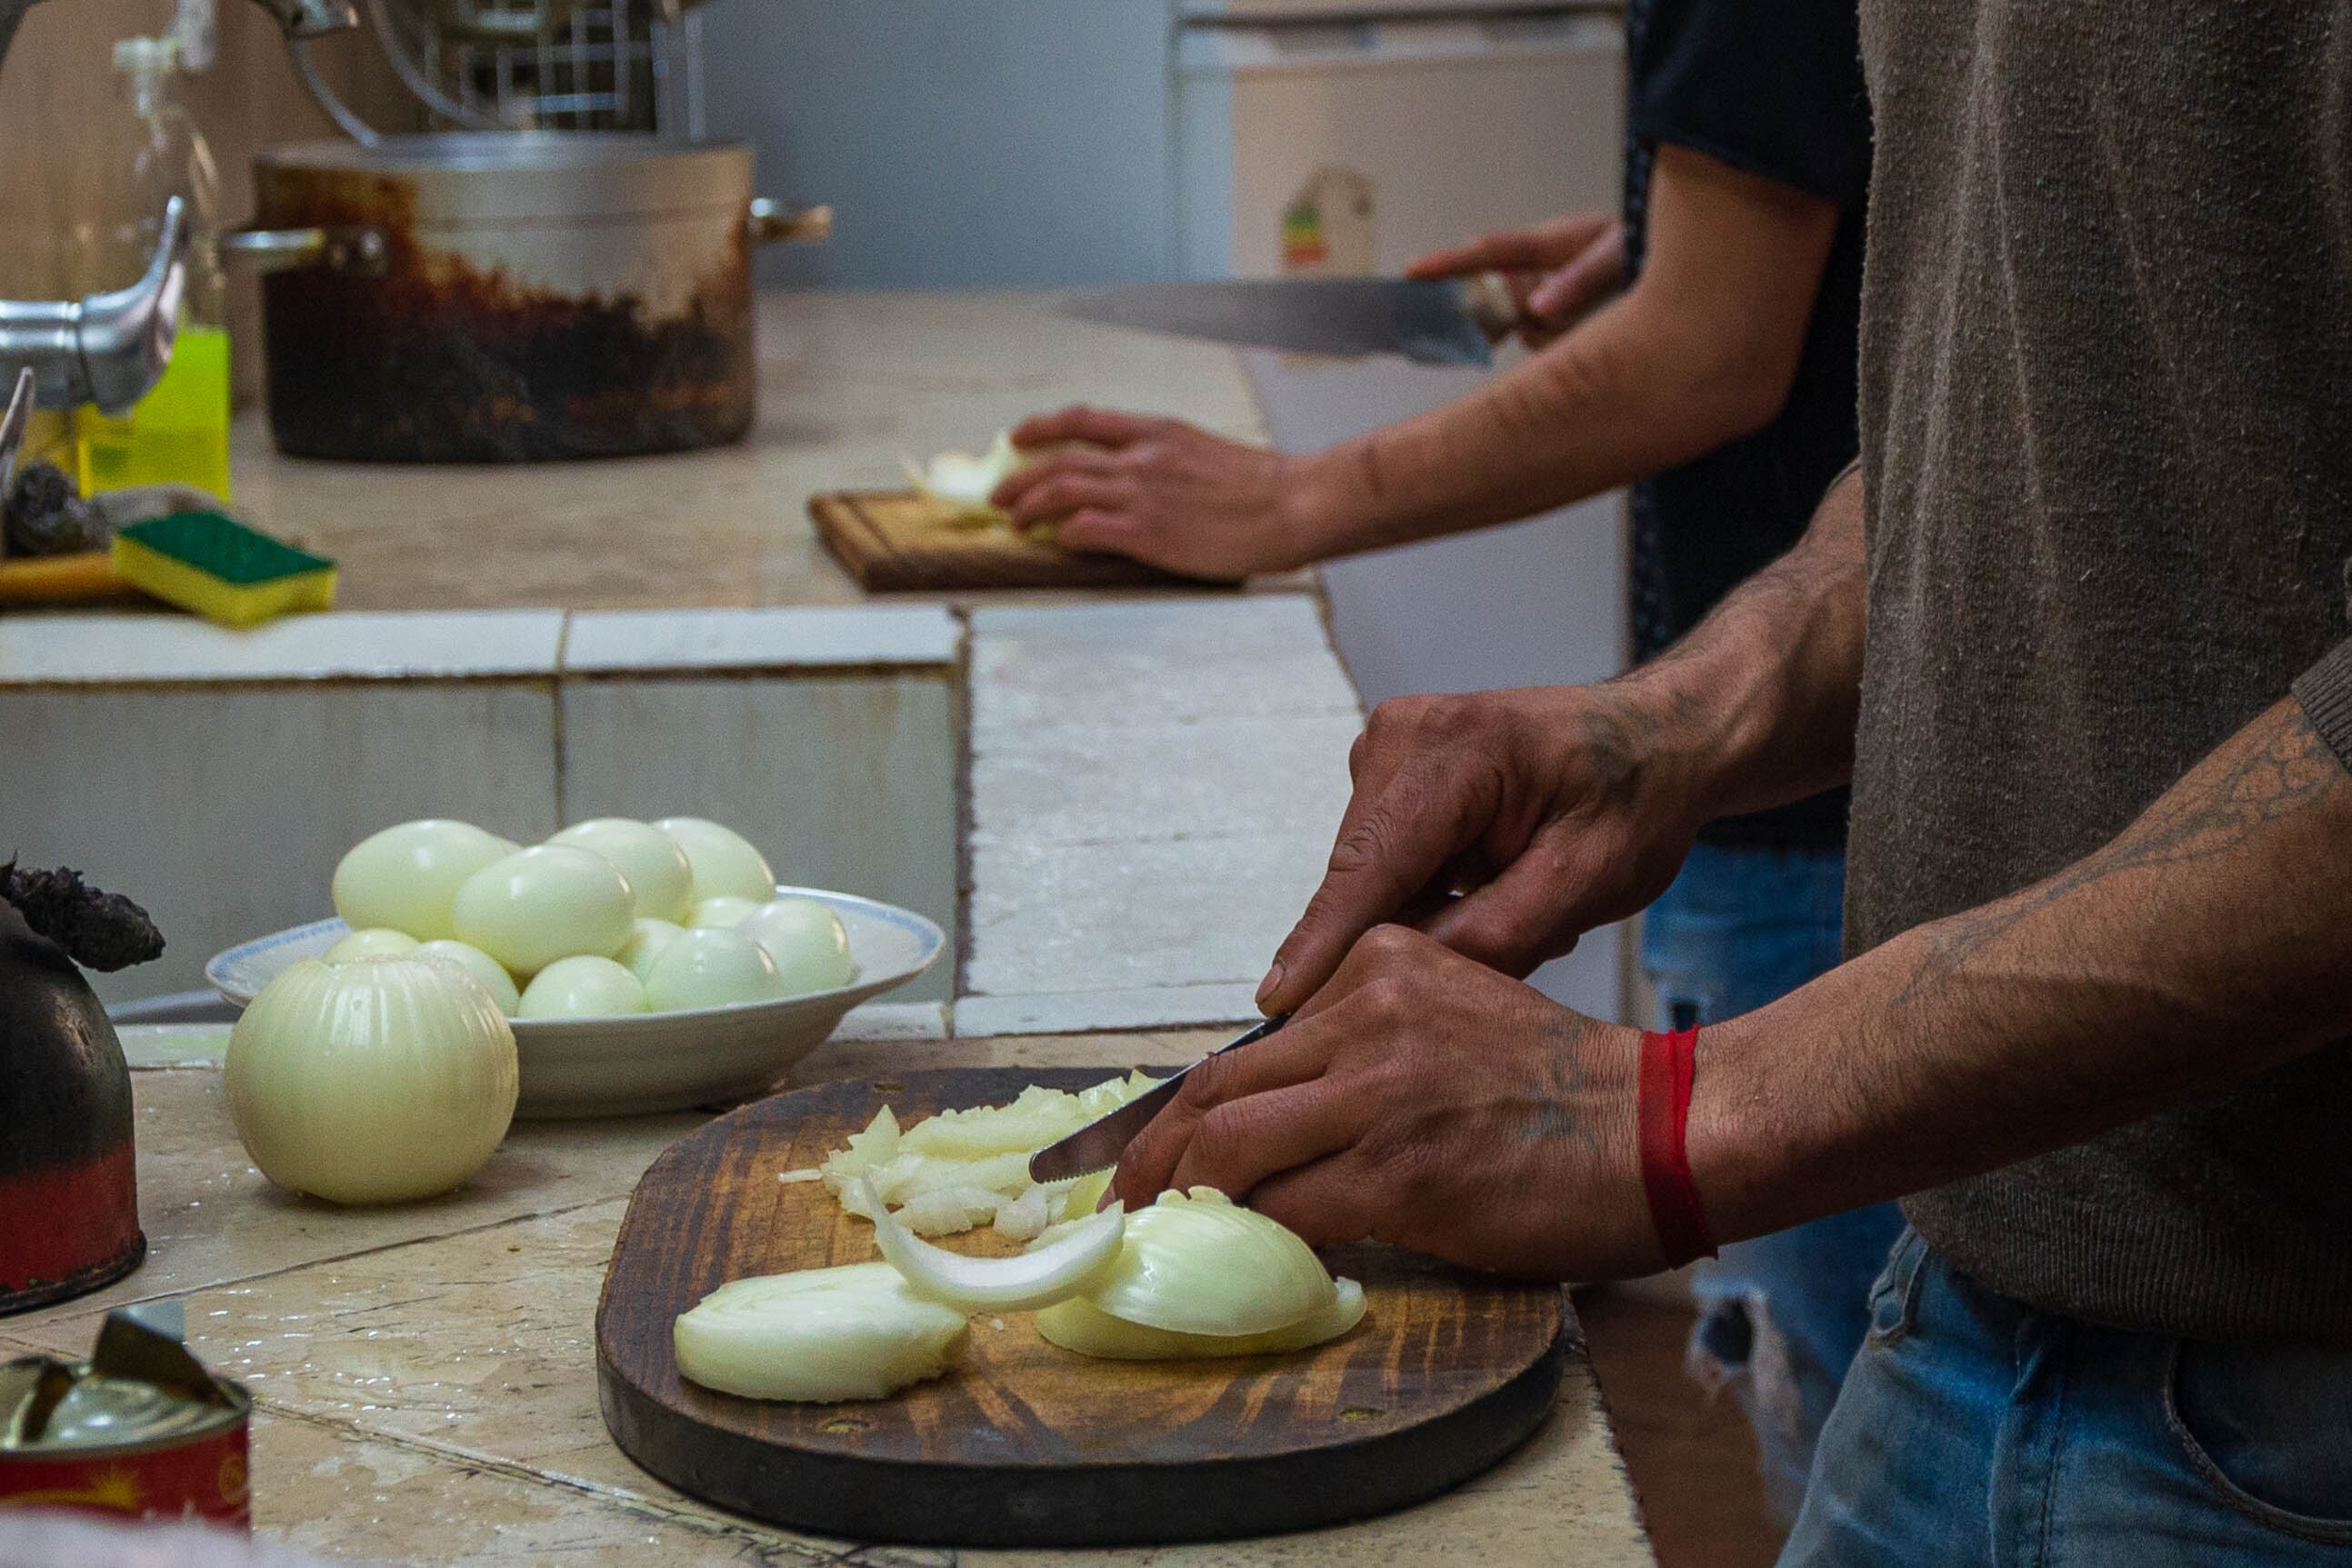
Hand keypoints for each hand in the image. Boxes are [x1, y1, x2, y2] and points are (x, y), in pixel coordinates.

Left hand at [990, 408, 1336, 579]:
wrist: (1295, 503)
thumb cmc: (1263, 487)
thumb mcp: (1204, 453)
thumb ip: (1165, 459)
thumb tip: (1138, 477)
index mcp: (1157, 432)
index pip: (1083, 420)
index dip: (1040, 427)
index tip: (1017, 437)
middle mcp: (1142, 457)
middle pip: (1059, 458)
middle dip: (1019, 477)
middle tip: (1000, 494)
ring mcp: (1142, 492)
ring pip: (1061, 489)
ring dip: (1029, 507)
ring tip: (1016, 522)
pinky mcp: (1149, 531)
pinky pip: (1085, 528)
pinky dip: (1064, 534)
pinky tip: (1059, 543)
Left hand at [1109, 925, 1660, 1278]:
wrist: (1661, 1128)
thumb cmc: (1564, 1088)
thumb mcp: (1450, 1018)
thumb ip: (1363, 1047)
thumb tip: (1272, 1117)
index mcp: (1378, 965)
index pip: (1247, 1041)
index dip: (1178, 1101)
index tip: (1140, 1143)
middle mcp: (1368, 1012)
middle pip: (1217, 1088)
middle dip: (1149, 1152)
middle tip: (1114, 1197)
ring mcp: (1380, 1092)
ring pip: (1230, 1148)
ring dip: (1176, 1199)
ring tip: (1149, 1235)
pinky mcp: (1399, 1171)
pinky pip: (1286, 1209)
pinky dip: (1245, 1238)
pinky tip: (1228, 1258)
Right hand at [1259, 682, 1714, 1014]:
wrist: (1656, 738)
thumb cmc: (1635, 800)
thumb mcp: (1584, 882)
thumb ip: (1492, 937)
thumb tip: (1398, 985)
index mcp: (1453, 749)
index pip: (1368, 867)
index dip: (1323, 943)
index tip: (1276, 1005)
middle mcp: (1400, 735)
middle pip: (1361, 876)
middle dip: (1408, 935)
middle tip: (1518, 941)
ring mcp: (1387, 746)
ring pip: (1370, 876)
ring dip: (1427, 913)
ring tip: (1518, 899)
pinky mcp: (1389, 769)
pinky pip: (1384, 861)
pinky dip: (1429, 889)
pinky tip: (1495, 881)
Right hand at [1407, 213, 1626, 348]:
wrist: (1664, 259)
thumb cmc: (1636, 244)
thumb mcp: (1617, 256)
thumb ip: (1580, 280)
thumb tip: (1538, 307)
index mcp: (1545, 243)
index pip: (1486, 252)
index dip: (1446, 262)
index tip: (1412, 272)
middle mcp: (1535, 266)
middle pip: (1495, 300)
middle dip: (1510, 316)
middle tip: (1537, 317)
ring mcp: (1540, 289)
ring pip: (1522, 327)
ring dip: (1550, 332)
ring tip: (1589, 311)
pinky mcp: (1548, 312)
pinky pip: (1539, 341)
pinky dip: (1558, 341)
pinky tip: (1584, 324)